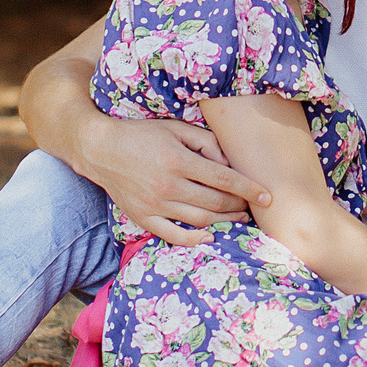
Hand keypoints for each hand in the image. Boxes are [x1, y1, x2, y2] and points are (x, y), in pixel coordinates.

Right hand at [74, 116, 271, 246]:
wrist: (100, 149)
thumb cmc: (141, 134)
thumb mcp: (175, 127)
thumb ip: (205, 142)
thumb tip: (228, 163)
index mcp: (178, 161)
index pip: (224, 179)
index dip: (249, 189)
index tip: (267, 197)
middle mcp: (167, 186)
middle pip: (215, 202)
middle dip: (239, 206)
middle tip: (252, 206)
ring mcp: (154, 205)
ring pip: (200, 220)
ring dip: (224, 221)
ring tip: (238, 218)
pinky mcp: (143, 218)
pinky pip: (173, 235)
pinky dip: (194, 239)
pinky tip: (209, 236)